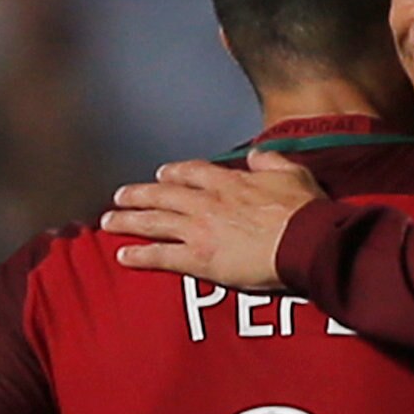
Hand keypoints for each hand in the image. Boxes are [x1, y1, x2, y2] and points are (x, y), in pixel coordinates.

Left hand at [103, 149, 326, 290]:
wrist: (304, 241)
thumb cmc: (304, 212)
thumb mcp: (293, 173)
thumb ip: (270, 161)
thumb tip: (255, 155)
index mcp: (230, 182)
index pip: (193, 172)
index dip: (175, 173)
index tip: (162, 175)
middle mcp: (208, 202)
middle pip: (163, 194)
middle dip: (139, 195)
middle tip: (121, 196)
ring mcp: (199, 229)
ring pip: (154, 221)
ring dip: (129, 220)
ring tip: (109, 220)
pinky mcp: (198, 258)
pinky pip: (161, 255)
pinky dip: (140, 255)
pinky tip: (122, 255)